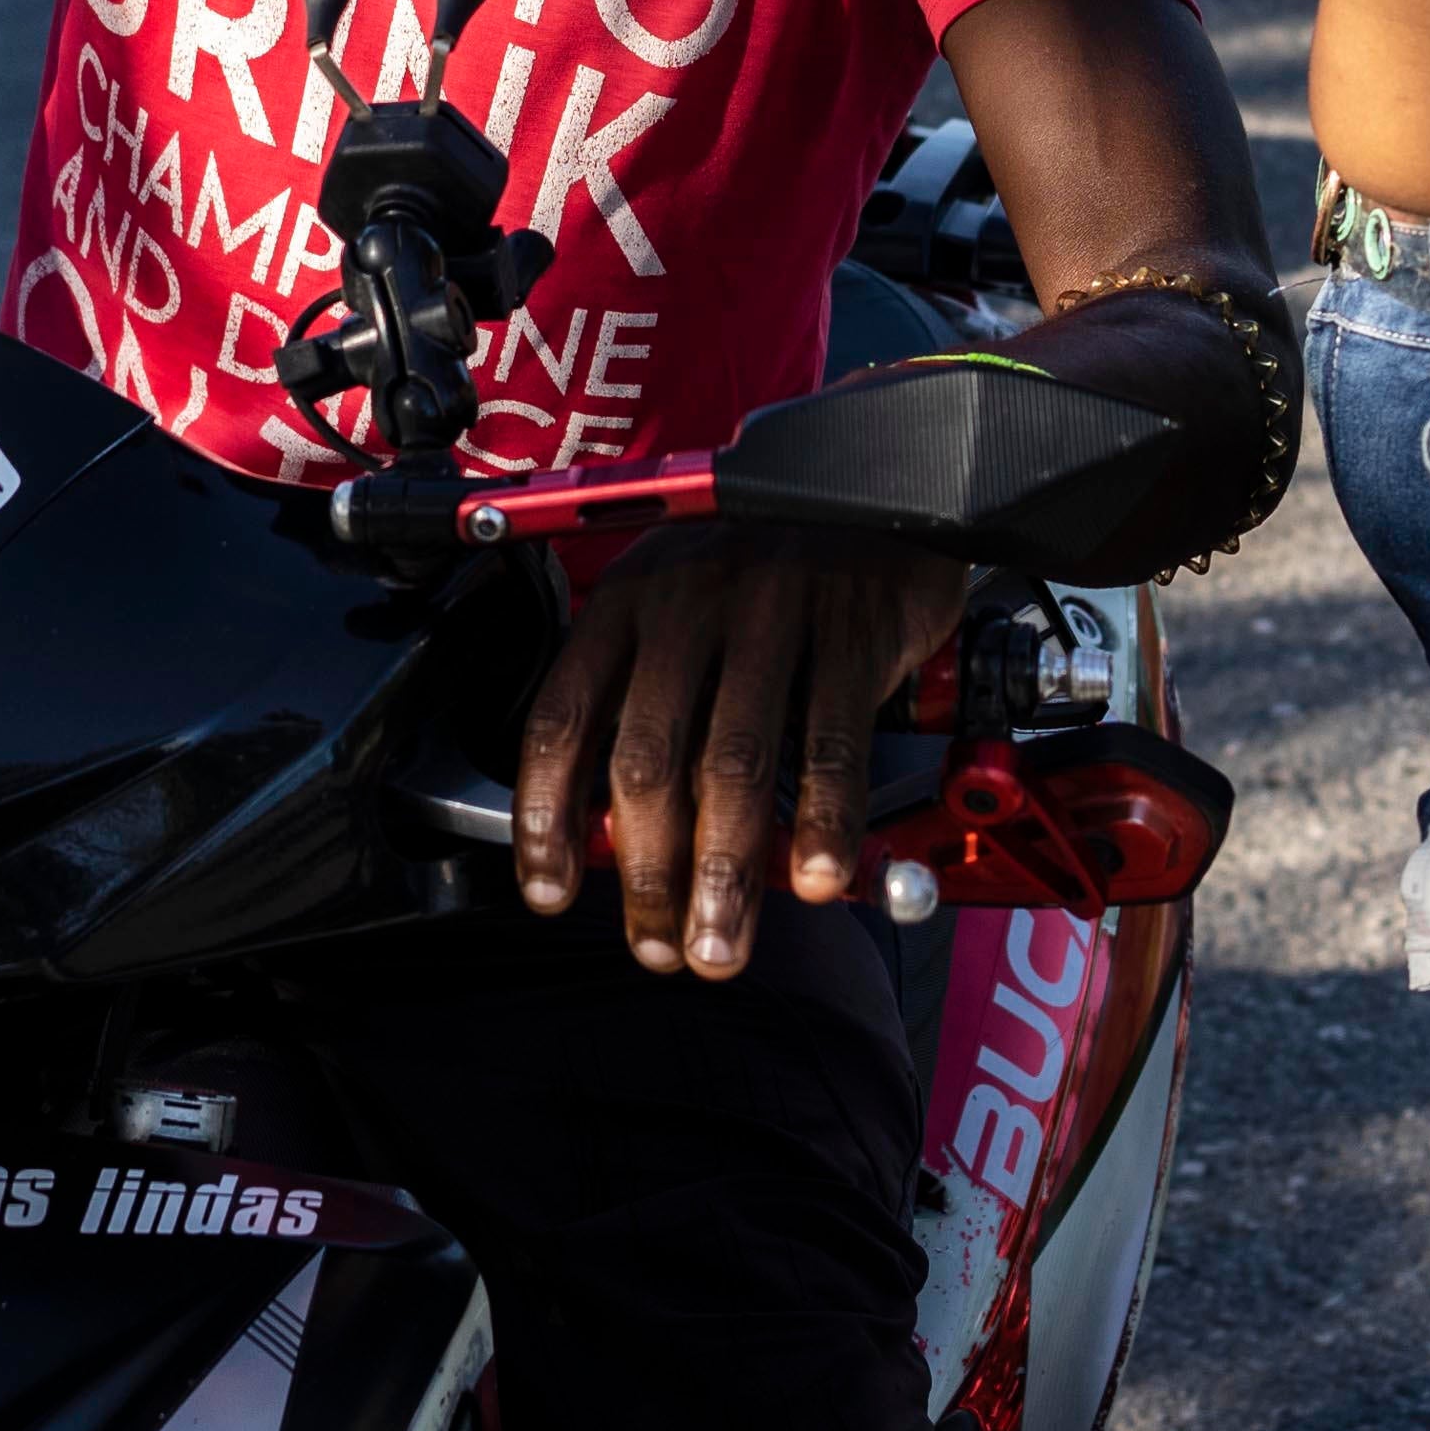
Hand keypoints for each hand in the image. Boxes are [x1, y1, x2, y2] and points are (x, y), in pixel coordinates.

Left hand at [512, 533, 965, 976]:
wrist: (882, 482)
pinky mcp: (850, 628)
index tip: (549, 894)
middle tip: (658, 949)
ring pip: (734, 765)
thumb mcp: (686, 606)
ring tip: (723, 947)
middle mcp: (686, 606)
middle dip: (647, 873)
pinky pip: (830, 741)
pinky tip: (818, 880)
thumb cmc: (771, 571)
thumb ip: (653, 702)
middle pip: (646, 762)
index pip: (563, 721)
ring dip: (726, 873)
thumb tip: (623, 835)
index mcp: (627, 605)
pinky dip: (823, 820)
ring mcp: (770, 614)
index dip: (547, 818)